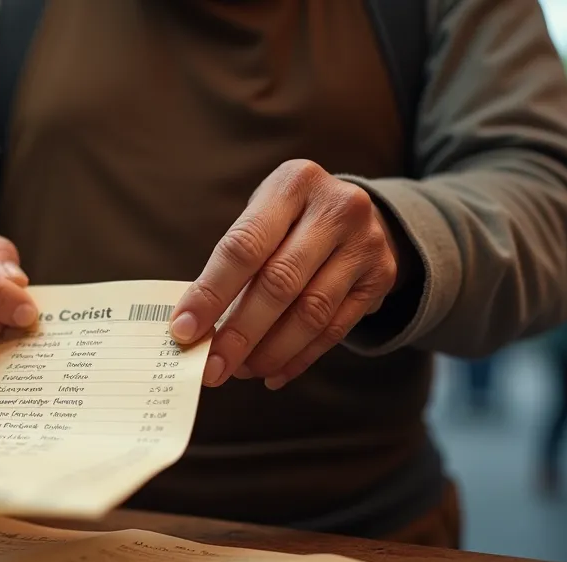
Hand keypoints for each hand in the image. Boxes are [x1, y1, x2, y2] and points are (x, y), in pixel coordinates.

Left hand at [170, 160, 404, 389]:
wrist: (356, 211)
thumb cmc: (290, 219)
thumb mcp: (263, 217)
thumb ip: (233, 262)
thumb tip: (195, 326)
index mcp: (293, 184)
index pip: (244, 247)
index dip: (211, 294)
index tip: (185, 331)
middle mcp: (336, 208)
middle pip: (279, 283)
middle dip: (240, 333)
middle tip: (212, 367)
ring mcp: (365, 242)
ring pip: (312, 312)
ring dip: (270, 351)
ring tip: (241, 370)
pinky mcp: (381, 276)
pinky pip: (336, 328)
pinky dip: (300, 357)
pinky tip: (274, 372)